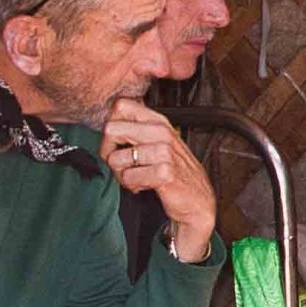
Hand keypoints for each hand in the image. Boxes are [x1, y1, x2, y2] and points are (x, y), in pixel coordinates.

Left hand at [102, 98, 216, 261]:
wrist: (198, 199)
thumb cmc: (176, 171)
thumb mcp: (160, 142)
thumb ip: (139, 129)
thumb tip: (110, 124)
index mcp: (159, 121)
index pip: (121, 106)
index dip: (111, 125)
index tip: (117, 141)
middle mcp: (162, 133)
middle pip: (111, 130)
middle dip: (108, 152)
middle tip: (121, 164)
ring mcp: (164, 152)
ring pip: (115, 158)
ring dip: (121, 173)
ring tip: (136, 177)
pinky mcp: (164, 173)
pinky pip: (128, 177)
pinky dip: (132, 185)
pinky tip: (144, 185)